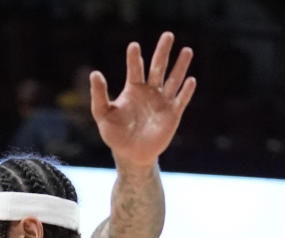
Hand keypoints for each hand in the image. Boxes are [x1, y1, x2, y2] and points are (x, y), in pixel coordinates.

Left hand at [90, 32, 195, 169]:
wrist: (131, 155)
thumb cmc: (115, 135)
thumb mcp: (103, 115)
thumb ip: (99, 95)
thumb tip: (94, 73)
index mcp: (134, 88)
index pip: (135, 69)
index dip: (134, 58)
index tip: (133, 46)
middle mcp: (150, 91)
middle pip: (158, 67)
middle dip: (163, 52)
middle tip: (168, 35)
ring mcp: (162, 101)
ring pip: (173, 79)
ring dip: (180, 66)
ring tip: (186, 50)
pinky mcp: (173, 114)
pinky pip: (181, 100)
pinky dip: (186, 91)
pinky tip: (190, 80)